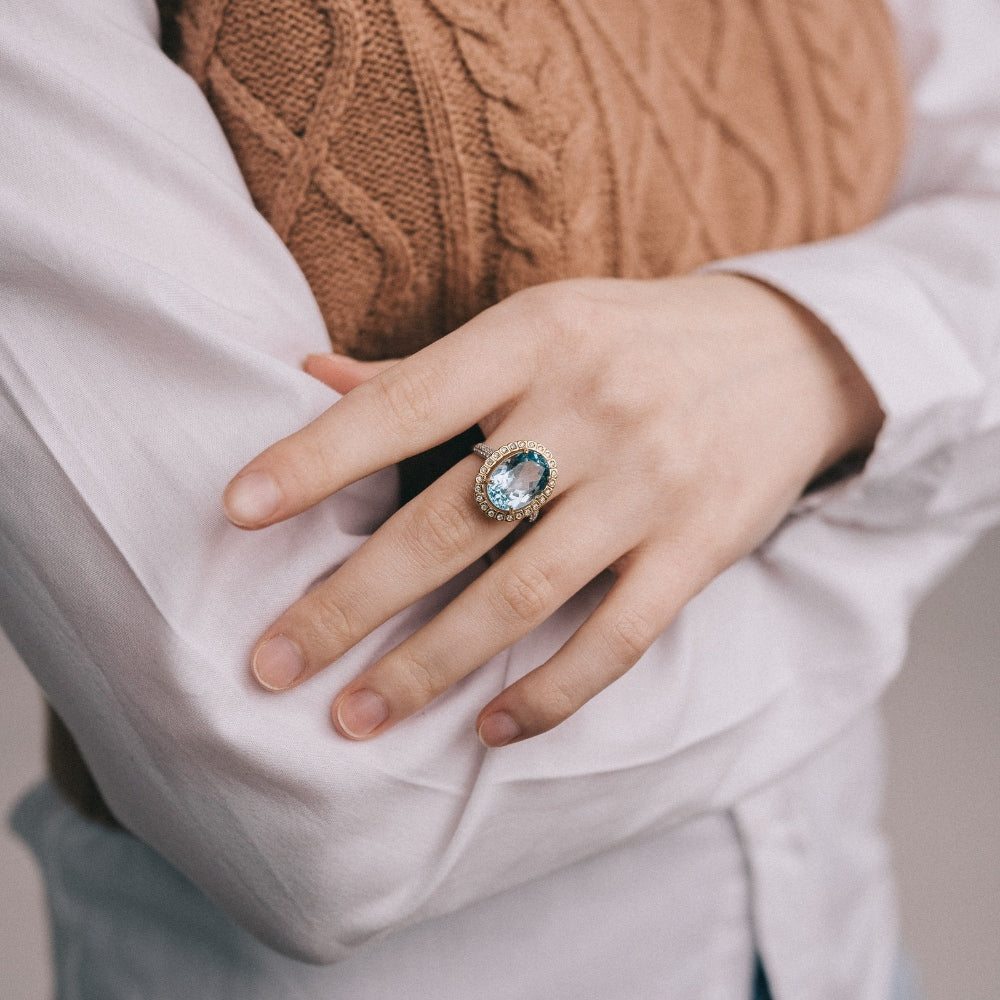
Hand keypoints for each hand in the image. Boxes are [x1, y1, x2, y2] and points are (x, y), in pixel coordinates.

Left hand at [223, 275, 881, 746]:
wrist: (788, 355)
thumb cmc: (633, 339)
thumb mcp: (539, 324)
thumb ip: (425, 366)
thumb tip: (309, 379)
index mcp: (534, 338)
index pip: (403, 404)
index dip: (316, 457)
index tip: (237, 513)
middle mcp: (590, 408)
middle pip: (448, 522)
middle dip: (349, 601)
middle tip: (272, 665)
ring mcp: (650, 483)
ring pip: (520, 593)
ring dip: (429, 666)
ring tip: (355, 717)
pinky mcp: (700, 548)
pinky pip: (617, 637)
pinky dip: (552, 694)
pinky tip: (490, 730)